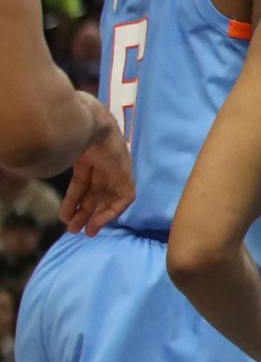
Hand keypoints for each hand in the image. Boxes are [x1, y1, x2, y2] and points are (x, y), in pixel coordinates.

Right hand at [60, 101, 134, 235]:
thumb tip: (33, 168)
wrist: (92, 128)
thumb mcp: (61, 155)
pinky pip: (125, 199)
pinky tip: (97, 221)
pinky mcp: (127, 176)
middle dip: (83, 212)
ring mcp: (116, 171)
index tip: (65, 216)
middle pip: (94, 193)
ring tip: (85, 232)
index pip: (84, 183)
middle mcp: (103, 166)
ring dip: (96, 216)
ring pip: (107, 199)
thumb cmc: (72, 139)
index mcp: (88, 159)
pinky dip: (112, 212)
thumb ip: (54, 164)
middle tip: (73, 229)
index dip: (74, 200)